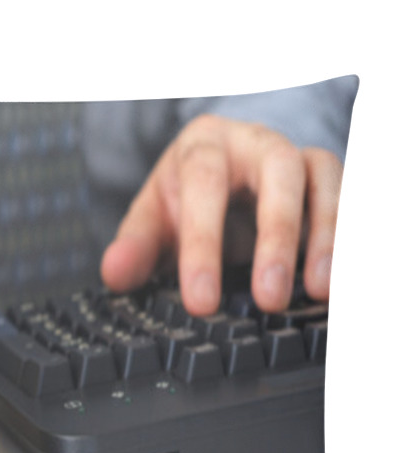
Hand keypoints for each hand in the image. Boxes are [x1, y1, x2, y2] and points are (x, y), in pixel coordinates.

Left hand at [100, 114, 343, 314]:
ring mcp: (296, 157)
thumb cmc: (183, 196)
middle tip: (269, 299)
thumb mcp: (152, 218)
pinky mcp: (325, 180)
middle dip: (275, 238)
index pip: (203, 184)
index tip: (201, 302)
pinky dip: (346, 235)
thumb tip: (114, 274)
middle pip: (276, 174)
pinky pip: (346, 198)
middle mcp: (255, 143)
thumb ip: (135, 245)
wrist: (219, 168)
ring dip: (326, 236)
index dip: (203, 244)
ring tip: (319, 291)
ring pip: (322, 181)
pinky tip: (337, 277)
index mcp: (203, 146)